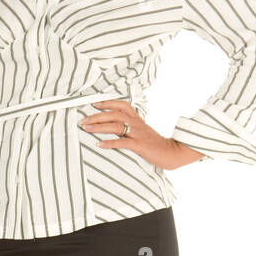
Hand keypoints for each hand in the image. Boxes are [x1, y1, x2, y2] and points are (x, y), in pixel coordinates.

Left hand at [79, 100, 205, 169]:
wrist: (172, 152)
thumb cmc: (155, 144)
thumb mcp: (142, 132)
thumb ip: (130, 128)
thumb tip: (114, 128)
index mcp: (137, 120)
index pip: (122, 106)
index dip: (108, 103)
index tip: (94, 104)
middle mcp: (137, 124)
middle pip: (114, 115)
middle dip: (97, 116)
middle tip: (83, 120)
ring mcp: (138, 134)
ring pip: (116, 126)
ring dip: (99, 126)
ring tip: (86, 128)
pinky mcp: (140, 146)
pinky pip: (123, 143)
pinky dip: (110, 143)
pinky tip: (99, 144)